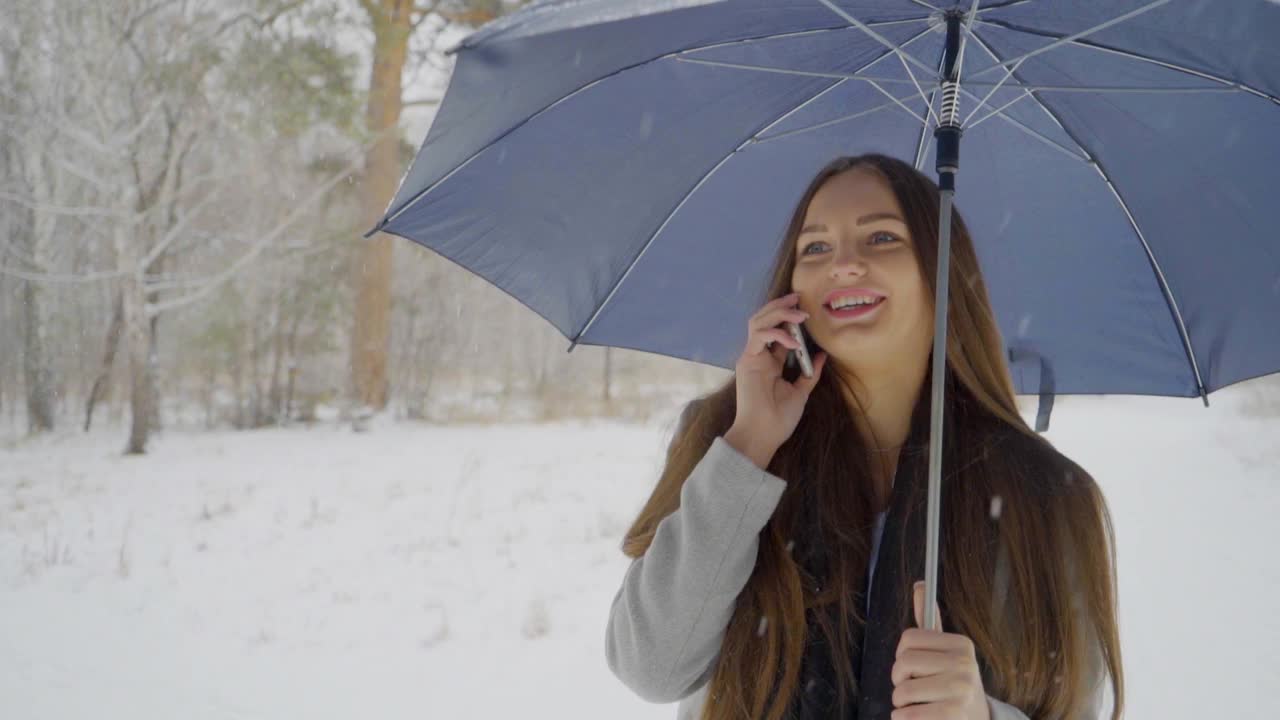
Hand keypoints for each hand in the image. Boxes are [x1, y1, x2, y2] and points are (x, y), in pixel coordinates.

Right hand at [729, 292, 827, 460]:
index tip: (805, 307)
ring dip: (778, 312)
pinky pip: (759, 336)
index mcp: (770, 362)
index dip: (789, 317)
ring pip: (758, 321)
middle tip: (799, 298)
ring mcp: (750, 357)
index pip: (777, 331)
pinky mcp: (746, 361)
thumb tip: (822, 355)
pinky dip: (776, 333)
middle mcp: (758, 356)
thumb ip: (809, 373)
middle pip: (764, 320)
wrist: (763, 435)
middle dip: (780, 306)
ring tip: (798, 313)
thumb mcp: (800, 392)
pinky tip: (793, 341)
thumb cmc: (779, 419)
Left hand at [889, 581, 991, 719]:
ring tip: (917, 704)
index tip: (914, 667)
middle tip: (913, 688)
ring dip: (901, 703)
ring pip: (902, 691)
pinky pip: (907, 715)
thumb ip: (930, 619)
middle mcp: (964, 665)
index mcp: (961, 645)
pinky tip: (916, 717)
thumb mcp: (946, 651)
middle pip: (903, 663)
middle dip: (899, 680)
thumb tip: (920, 585)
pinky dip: (903, 718)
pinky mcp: (952, 714)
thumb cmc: (952, 683)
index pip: (908, 638)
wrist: (976, 719)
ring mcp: (961, 691)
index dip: (902, 655)